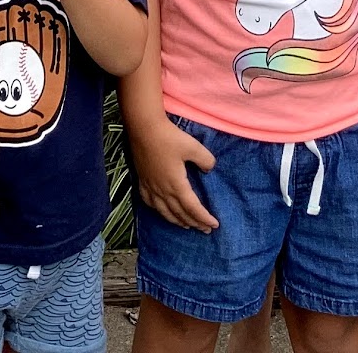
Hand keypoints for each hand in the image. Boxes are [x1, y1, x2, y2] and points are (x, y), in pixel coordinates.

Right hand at [129, 114, 217, 231]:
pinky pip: (150, 203)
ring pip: (165, 212)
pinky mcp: (142, 181)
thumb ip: (206, 160)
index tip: (214, 225)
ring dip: (177, 221)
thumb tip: (209, 169)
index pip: (193, 208)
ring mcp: (151, 187)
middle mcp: (163, 191)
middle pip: (180, 213)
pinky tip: (161, 211)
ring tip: (186, 226)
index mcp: (177, 185)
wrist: (144, 128)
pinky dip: (159, 211)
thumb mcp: (193, 146)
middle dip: (194, 223)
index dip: (204, 218)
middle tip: (205, 230)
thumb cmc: (169, 137)